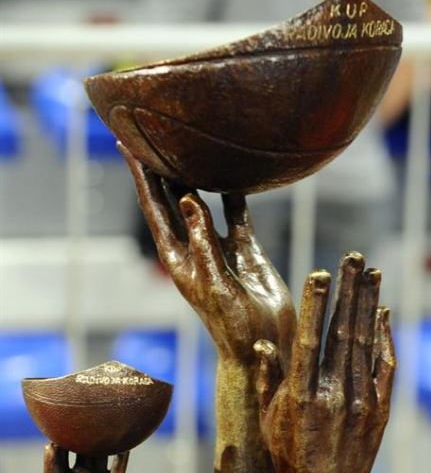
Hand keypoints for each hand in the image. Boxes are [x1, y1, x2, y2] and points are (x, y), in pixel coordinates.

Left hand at [120, 143, 295, 364]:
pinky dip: (234, 192)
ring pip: (204, 200)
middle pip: (171, 197)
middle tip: (152, 128)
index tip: (126, 142)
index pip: (153, 206)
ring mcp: (219, 247)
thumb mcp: (213, 281)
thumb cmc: (232, 324)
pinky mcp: (245, 249)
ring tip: (187, 140)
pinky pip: (236, 213)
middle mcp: (194, 247)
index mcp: (177, 256)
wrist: (262, 345)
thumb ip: (201, 239)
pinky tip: (233, 169)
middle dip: (161, 165)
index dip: (141, 174)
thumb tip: (187, 196)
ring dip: (195, 173)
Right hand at [254, 253, 395, 472]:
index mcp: (302, 396)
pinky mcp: (379, 412)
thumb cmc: (287, 457)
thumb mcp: (269, 420)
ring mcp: (361, 404)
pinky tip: (383, 314)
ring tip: (372, 275)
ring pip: (366, 344)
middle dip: (349, 291)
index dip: (317, 304)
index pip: (311, 339)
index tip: (321, 273)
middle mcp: (334, 396)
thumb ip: (268, 379)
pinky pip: (385, 368)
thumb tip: (264, 343)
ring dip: (369, 306)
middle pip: (343, 332)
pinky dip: (385, 339)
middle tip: (354, 258)